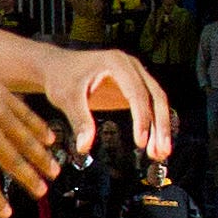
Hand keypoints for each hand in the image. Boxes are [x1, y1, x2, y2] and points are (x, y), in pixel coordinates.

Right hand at [0, 73, 65, 216]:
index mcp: (0, 98)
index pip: (28, 118)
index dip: (41, 132)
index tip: (50, 142)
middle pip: (27, 142)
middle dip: (43, 160)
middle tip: (54, 171)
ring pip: (15, 162)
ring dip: (29, 179)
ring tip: (40, 190)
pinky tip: (5, 211)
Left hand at [41, 43, 172, 163]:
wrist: (56, 67)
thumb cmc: (60, 79)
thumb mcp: (67, 99)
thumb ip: (79, 120)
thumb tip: (84, 148)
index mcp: (117, 63)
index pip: (137, 93)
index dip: (141, 118)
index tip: (140, 142)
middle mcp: (131, 66)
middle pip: (155, 96)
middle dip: (160, 125)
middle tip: (162, 152)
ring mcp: (135, 75)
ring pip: (156, 102)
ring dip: (160, 128)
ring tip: (160, 154)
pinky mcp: (133, 87)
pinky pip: (149, 106)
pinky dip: (152, 125)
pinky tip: (152, 146)